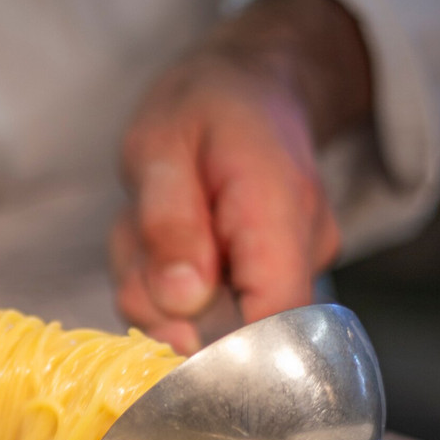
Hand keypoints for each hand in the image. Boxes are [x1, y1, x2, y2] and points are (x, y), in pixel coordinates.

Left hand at [112, 0, 369, 353]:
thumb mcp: (158, 147)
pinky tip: (166, 245)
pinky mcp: (266, 283)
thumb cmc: (202, 109)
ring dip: (155, 289)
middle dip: (162, 306)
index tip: (167, 330)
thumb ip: (167, 224)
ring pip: (207, 323)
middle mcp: (301, 249)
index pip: (276, 318)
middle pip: (232, 330)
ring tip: (149, 227)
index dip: (223, 350)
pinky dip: (167, 287)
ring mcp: (288, 269)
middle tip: (138, 243)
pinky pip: (207, 310)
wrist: (245, 89)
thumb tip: (182, 303)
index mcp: (278, 210)